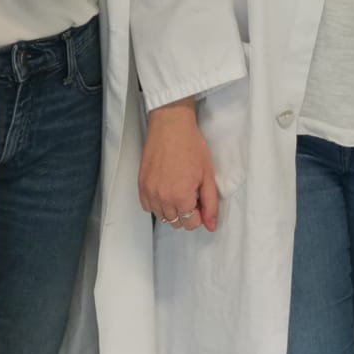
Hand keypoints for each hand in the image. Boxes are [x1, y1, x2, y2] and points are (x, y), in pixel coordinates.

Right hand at [140, 100, 219, 231]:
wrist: (171, 127)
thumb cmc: (192, 147)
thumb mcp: (208, 176)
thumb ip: (210, 204)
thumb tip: (212, 226)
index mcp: (181, 197)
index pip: (191, 224)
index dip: (199, 214)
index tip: (200, 200)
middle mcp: (162, 199)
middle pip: (176, 222)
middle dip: (186, 213)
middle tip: (190, 193)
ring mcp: (149, 192)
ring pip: (162, 216)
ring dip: (171, 209)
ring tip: (178, 190)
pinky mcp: (141, 185)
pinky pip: (148, 206)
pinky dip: (157, 203)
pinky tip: (165, 190)